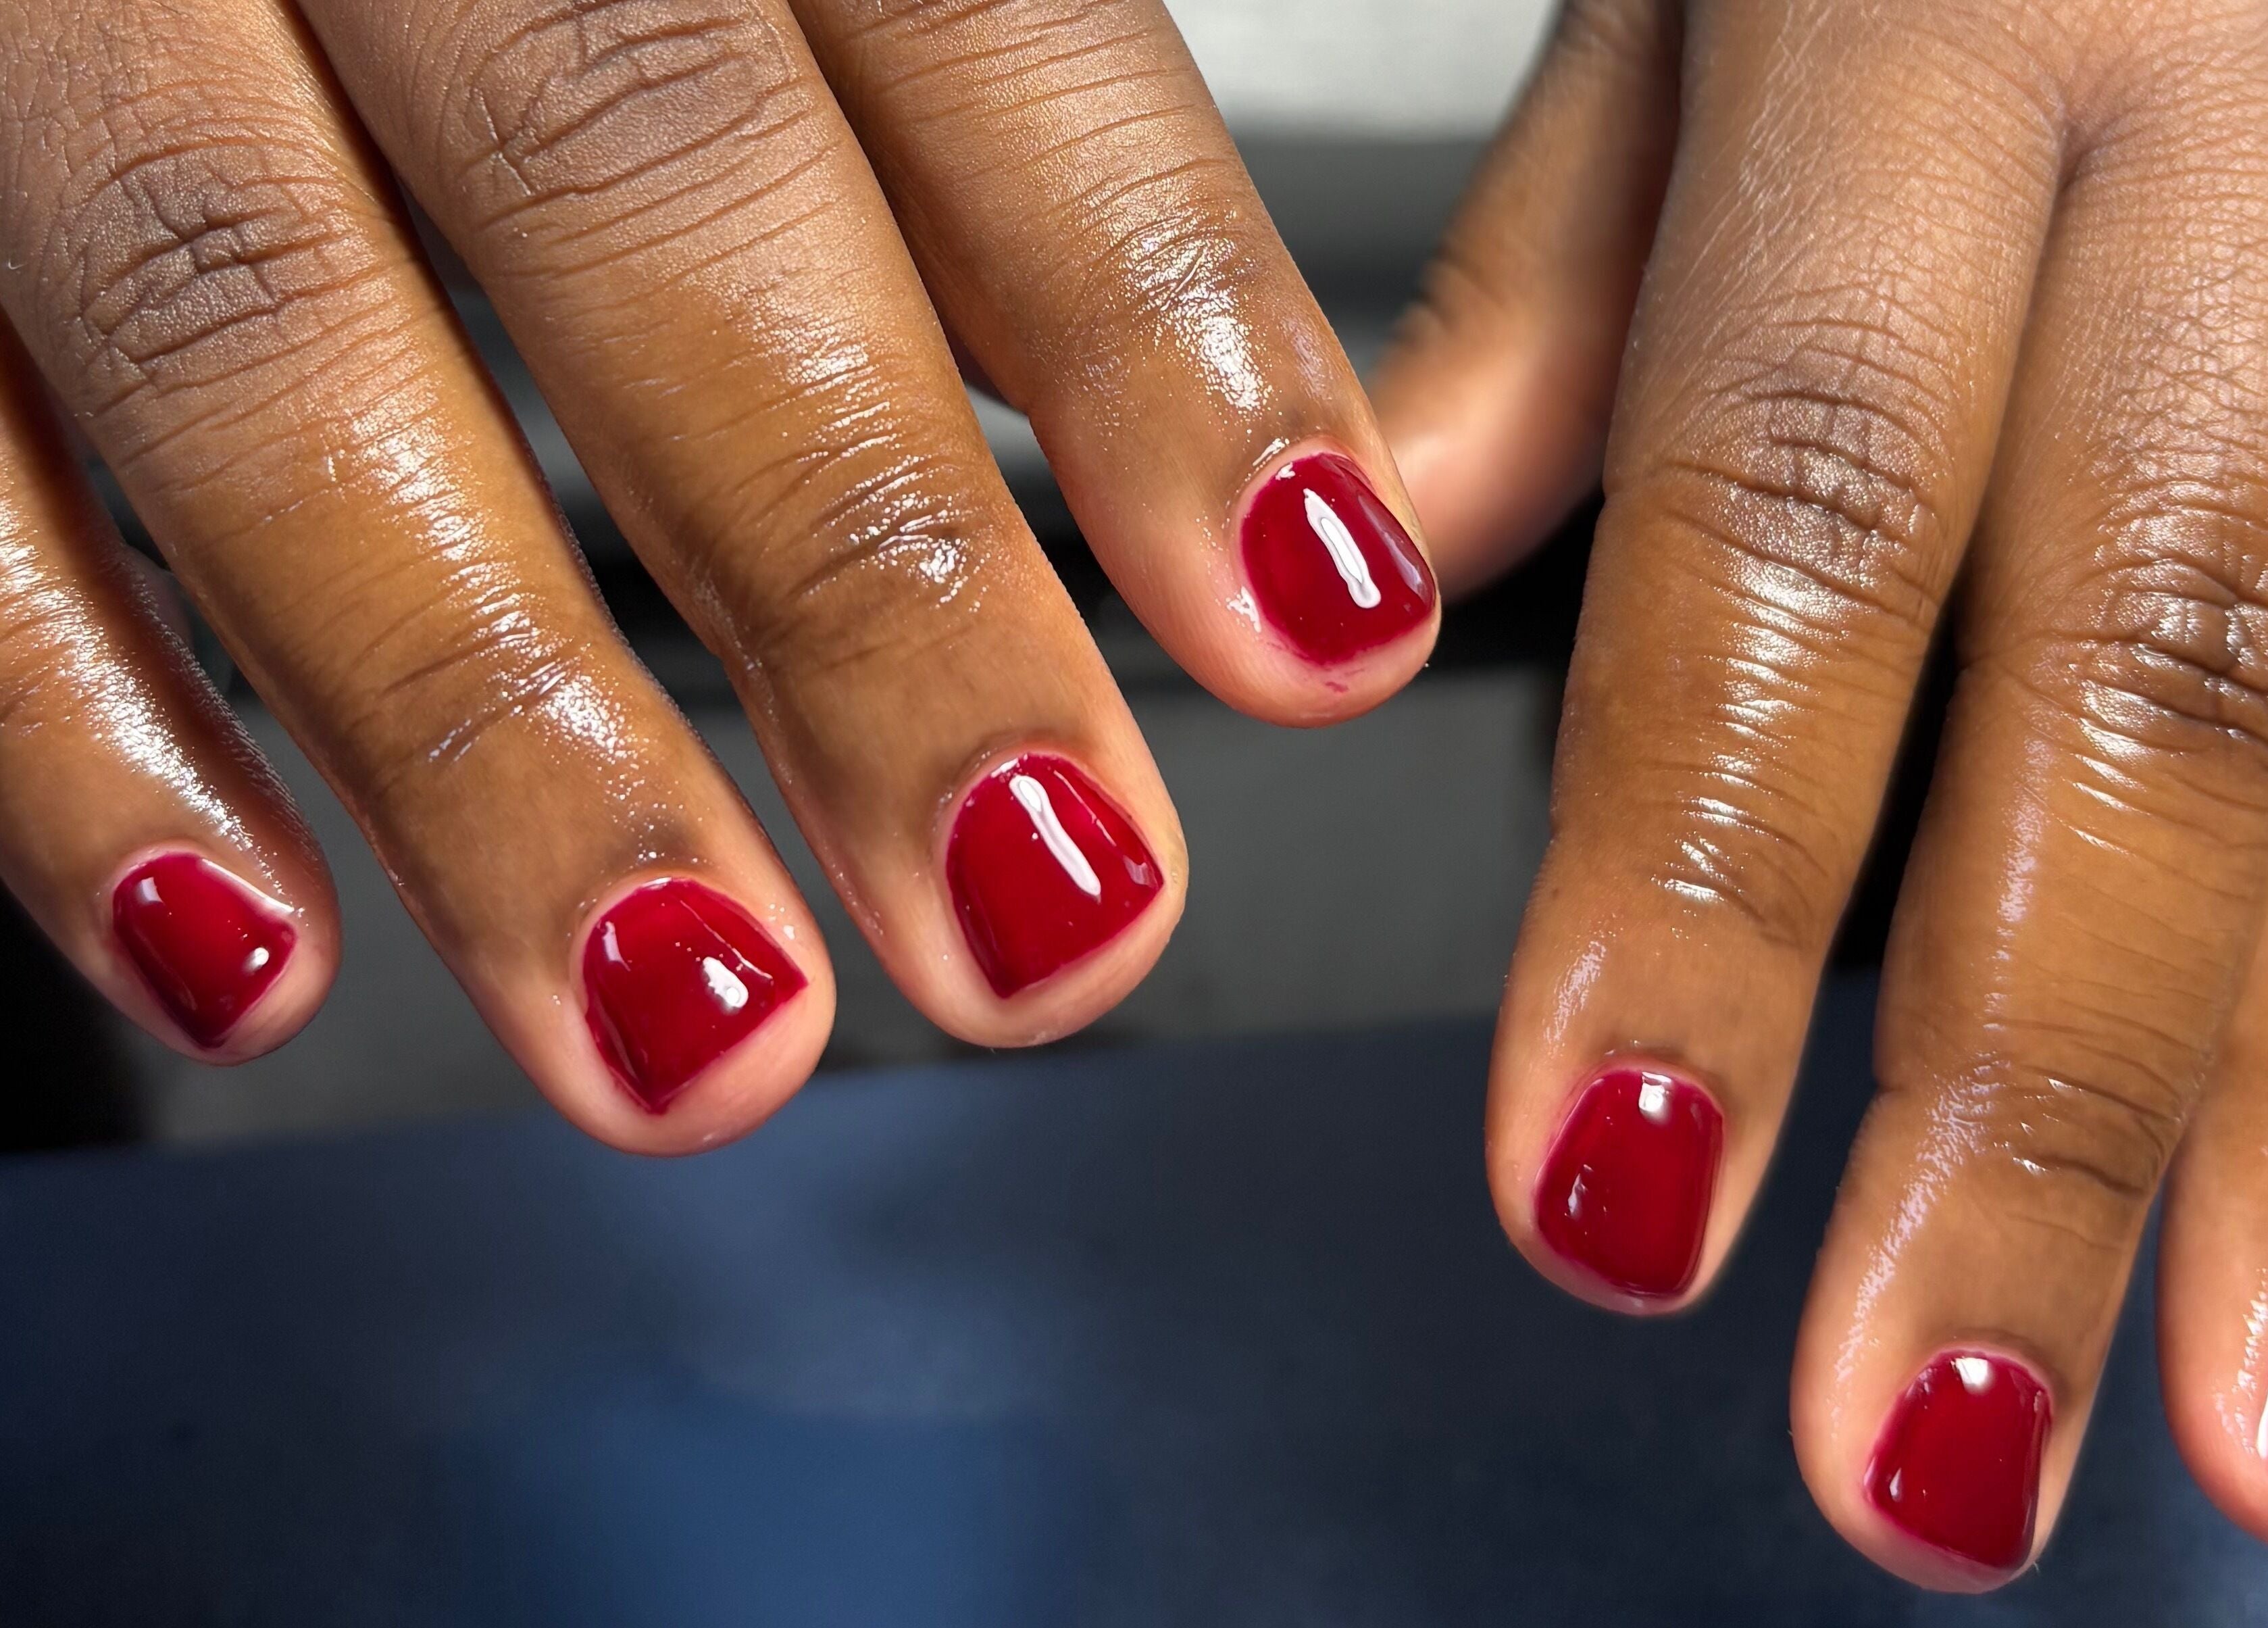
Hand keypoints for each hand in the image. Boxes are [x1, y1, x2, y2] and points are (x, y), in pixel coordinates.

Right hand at [0, 0, 1438, 1149]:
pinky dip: (71, 724)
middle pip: (637, 173)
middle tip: (1040, 912)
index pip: (974, 18)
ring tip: (693, 1029)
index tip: (1312, 617)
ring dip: (488, 731)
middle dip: (859, 579)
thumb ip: (1017, 167)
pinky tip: (255, 953)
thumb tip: (1313, 517)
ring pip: (250, 326)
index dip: (1158, 324)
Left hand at [1377, 0, 2267, 1588]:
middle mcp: (2251, 103)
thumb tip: (1378, 549)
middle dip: (2045, 1103)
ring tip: (2255, 1447)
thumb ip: (1571, 261)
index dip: (1691, 884)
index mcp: (1947, 13)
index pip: (1787, 510)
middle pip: (2158, 673)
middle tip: (1925, 1443)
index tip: (1603, 1198)